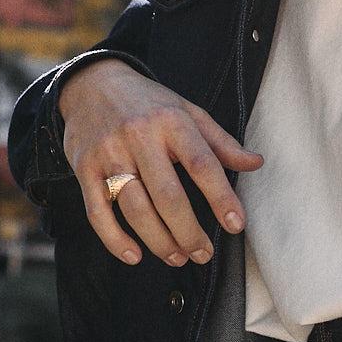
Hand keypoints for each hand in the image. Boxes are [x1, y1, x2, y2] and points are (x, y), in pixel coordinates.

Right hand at [58, 60, 262, 268]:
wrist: (91, 84)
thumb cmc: (148, 103)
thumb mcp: (188, 112)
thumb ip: (221, 142)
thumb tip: (256, 163)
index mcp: (172, 121)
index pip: (202, 164)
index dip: (221, 198)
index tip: (236, 225)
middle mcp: (139, 137)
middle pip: (167, 195)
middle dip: (188, 232)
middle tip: (203, 253)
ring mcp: (109, 154)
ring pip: (135, 208)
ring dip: (158, 240)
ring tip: (176, 256)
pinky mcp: (84, 168)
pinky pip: (98, 212)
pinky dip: (115, 239)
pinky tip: (134, 256)